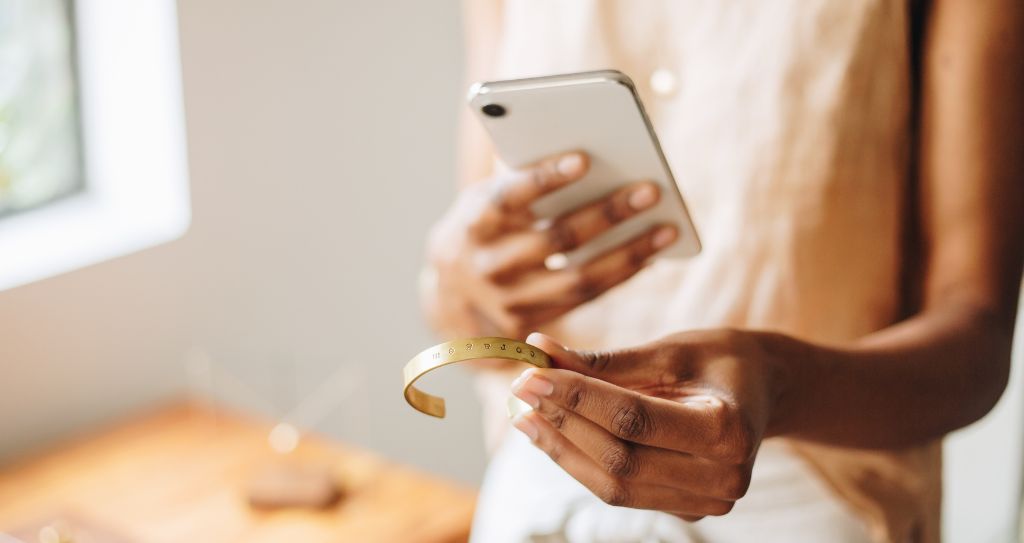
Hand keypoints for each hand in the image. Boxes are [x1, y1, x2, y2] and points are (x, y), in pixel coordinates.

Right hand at [423, 152, 677, 338]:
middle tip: (649, 189)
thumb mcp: (485, 202)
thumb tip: (586, 158)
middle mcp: (486, 267)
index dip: (543, 179)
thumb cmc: (482, 230)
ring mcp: (508, 303)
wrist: (450, 299)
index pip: (507, 198)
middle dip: (606, 213)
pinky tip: (648, 255)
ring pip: (578, 278)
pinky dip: (619, 275)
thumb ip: (521, 184)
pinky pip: (584, 299)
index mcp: (472, 224)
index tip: (583, 159)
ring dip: (628, 252)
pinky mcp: (530, 327)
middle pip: (555, 240)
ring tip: (665, 229)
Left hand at [511, 330, 792, 520]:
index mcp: (729, 430)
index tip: (531, 373)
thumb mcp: (671, 349)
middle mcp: (723, 478)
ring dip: (562, 450)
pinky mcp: (686, 510)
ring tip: (525, 414)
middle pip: (620, 461)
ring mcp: (707, 503)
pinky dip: (582, 462)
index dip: (577, 398)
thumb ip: (607, 360)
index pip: (634, 419)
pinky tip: (553, 433)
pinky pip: (621, 492)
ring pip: (614, 486)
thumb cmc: (719, 360)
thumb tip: (539, 350)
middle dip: (563, 423)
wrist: (765, 391)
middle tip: (521, 389)